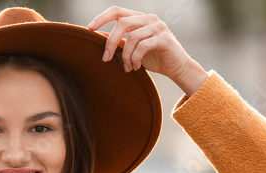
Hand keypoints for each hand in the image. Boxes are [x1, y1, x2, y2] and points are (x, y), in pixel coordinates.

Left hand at [86, 6, 207, 96]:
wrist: (176, 68)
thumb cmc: (153, 58)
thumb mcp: (131, 50)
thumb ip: (119, 41)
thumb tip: (99, 35)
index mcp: (139, 18)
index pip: (117, 11)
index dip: (102, 18)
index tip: (89, 29)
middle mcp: (148, 18)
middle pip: (122, 22)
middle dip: (111, 42)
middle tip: (105, 59)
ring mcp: (157, 26)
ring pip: (132, 37)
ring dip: (126, 55)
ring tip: (128, 67)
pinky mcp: (164, 38)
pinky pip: (143, 46)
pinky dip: (136, 58)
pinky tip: (136, 67)